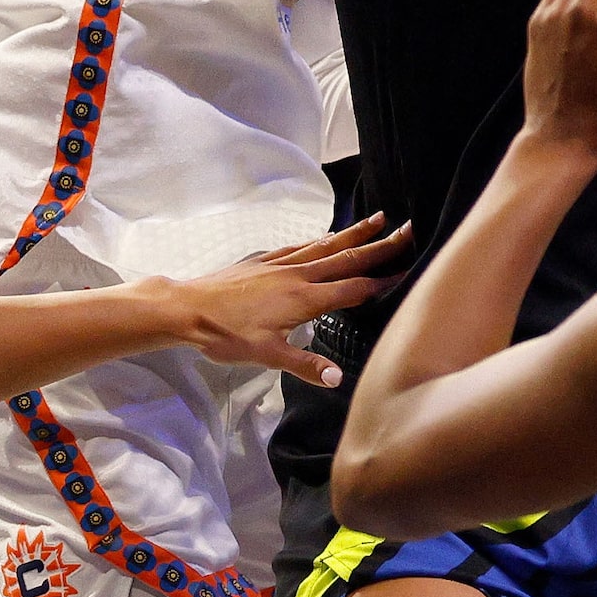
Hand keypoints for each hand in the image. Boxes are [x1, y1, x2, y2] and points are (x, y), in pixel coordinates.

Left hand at [173, 216, 414, 386]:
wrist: (187, 309)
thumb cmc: (226, 335)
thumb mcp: (267, 356)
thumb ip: (305, 365)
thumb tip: (338, 378)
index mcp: (304, 299)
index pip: (353, 288)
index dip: (382, 281)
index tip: (409, 270)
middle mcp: (297, 276)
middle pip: (346, 258)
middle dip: (379, 245)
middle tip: (408, 230)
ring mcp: (280, 264)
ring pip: (325, 245)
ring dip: (353, 233)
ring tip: (377, 219)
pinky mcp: (263, 261)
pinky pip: (300, 246)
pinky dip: (319, 239)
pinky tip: (324, 236)